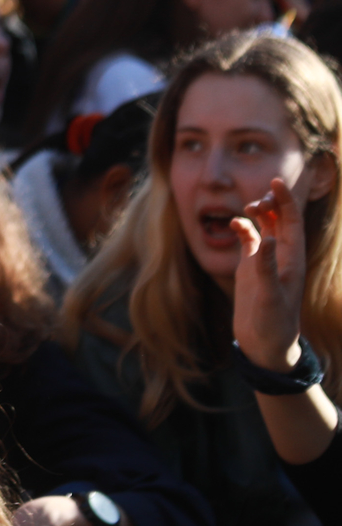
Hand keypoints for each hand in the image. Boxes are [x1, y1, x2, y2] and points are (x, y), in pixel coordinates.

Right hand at [233, 177, 310, 370]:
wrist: (265, 345)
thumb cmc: (273, 323)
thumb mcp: (270, 296)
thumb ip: (267, 266)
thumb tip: (268, 237)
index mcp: (292, 260)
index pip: (292, 222)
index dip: (286, 201)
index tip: (276, 180)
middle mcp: (282, 256)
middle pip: (282, 220)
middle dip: (272, 204)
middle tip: (257, 200)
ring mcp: (266, 261)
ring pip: (267, 227)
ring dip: (260, 214)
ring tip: (248, 209)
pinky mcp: (251, 268)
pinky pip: (249, 240)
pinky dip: (242, 228)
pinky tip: (234, 224)